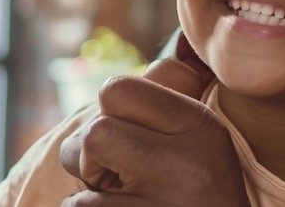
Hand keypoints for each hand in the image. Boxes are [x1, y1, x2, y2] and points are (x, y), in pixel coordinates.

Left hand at [58, 57, 249, 205]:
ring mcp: (166, 199)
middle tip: (113, 174)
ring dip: (87, 187)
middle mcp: (185, 159)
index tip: (123, 136)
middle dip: (88, 153)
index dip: (107, 112)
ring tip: (119, 196)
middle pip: (95, 130)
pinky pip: (83, 205)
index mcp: (197, 122)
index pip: (116, 89)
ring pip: (84, 171)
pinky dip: (84, 205)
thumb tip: (101, 104)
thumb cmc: (201, 187)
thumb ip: (156, 112)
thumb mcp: (199, 138)